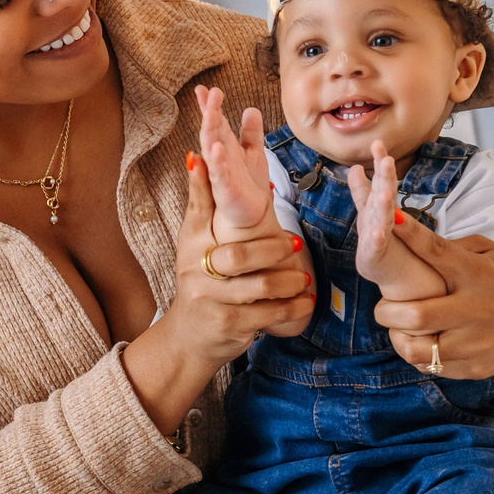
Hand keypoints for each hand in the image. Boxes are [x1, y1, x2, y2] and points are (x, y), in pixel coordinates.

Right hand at [122, 153, 313, 431]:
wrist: (189, 337)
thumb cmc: (200, 281)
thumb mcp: (195, 241)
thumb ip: (202, 203)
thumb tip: (197, 156)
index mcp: (191, 242)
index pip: (200, 208)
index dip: (210, 183)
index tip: (221, 157)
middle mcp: (195, 269)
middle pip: (239, 255)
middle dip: (272, 249)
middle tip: (295, 242)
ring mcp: (211, 299)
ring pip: (259, 287)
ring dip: (288, 282)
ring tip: (303, 278)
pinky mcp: (228, 324)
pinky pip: (268, 314)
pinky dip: (291, 309)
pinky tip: (305, 303)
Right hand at [195, 85, 274, 240]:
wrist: (251, 215)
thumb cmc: (248, 184)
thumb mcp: (253, 152)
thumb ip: (251, 132)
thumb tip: (250, 109)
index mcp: (226, 146)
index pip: (216, 122)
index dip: (209, 105)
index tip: (203, 88)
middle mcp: (219, 158)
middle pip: (212, 131)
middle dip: (210, 112)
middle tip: (209, 93)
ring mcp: (220, 173)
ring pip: (212, 149)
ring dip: (210, 131)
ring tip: (210, 113)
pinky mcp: (225, 191)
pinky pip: (219, 175)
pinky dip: (217, 162)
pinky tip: (216, 149)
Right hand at [346, 141, 448, 303]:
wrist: (407, 300)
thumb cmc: (407, 262)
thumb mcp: (397, 228)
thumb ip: (382, 205)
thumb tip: (366, 175)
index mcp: (381, 219)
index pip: (378, 188)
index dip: (378, 167)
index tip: (378, 145)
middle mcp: (373, 229)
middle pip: (376, 197)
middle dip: (380, 175)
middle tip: (382, 150)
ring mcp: (372, 246)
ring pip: (375, 219)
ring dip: (379, 202)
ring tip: (385, 188)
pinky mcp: (375, 266)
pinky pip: (375, 249)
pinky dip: (376, 238)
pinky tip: (379, 229)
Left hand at [373, 232, 493, 380]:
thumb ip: (455, 249)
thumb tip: (415, 242)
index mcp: (478, 274)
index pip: (437, 252)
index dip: (409, 235)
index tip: (389, 220)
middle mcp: (475, 310)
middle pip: (415, 315)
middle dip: (386, 310)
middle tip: (384, 306)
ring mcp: (475, 343)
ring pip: (417, 349)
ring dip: (398, 337)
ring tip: (399, 328)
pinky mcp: (474, 368)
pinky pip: (430, 366)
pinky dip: (417, 354)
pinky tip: (420, 341)